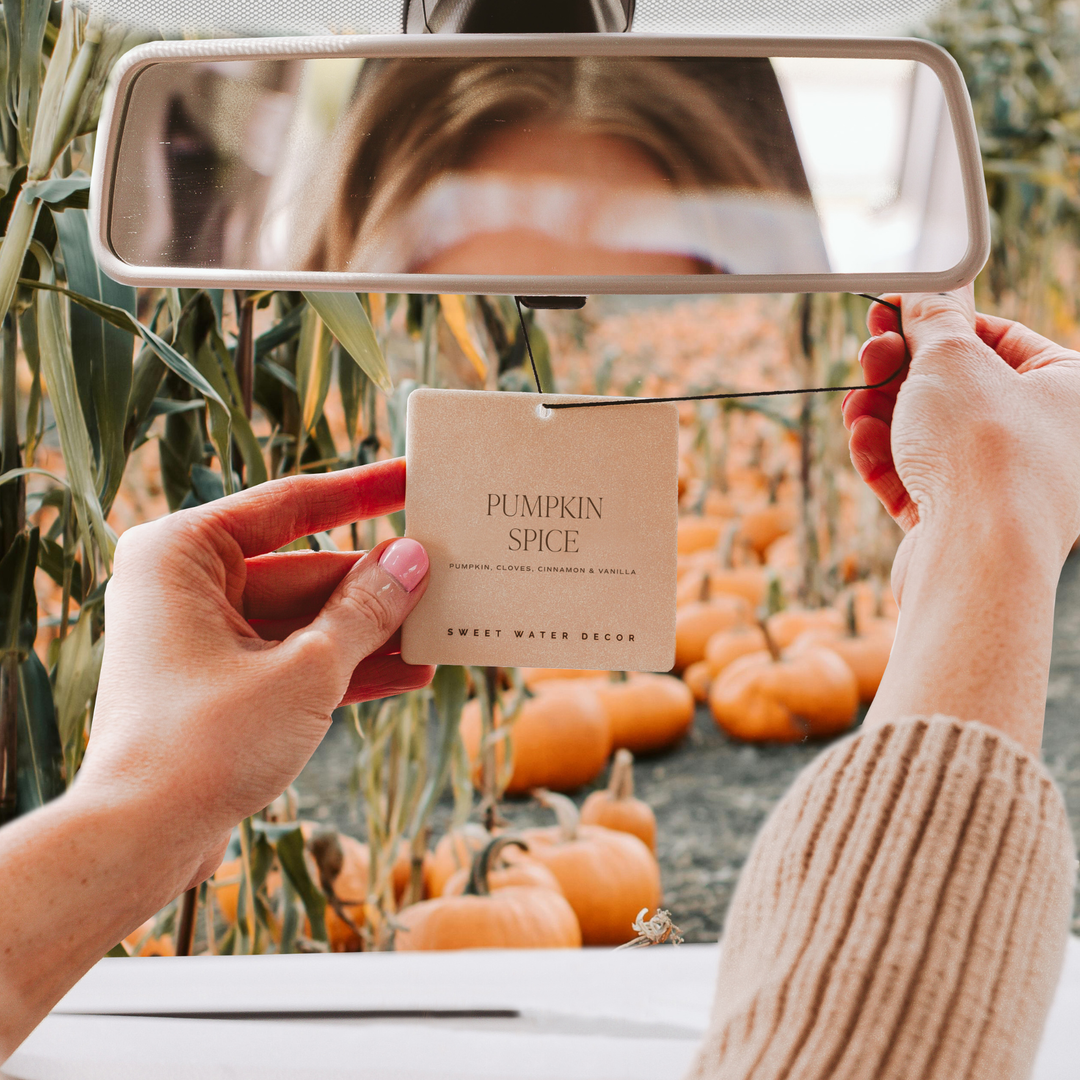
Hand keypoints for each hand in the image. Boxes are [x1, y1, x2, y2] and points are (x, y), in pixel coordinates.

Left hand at [73, 458, 432, 889]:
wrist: (140, 843)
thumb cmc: (203, 745)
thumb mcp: (306, 669)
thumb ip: (365, 610)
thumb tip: (414, 560)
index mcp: (182, 554)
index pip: (289, 505)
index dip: (361, 491)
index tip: (412, 477)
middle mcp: (185, 587)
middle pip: (305, 571)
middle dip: (377, 586)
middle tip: (446, 576)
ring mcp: (201, 640)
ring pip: (305, 621)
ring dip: (371, 632)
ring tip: (441, 628)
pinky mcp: (219, 686)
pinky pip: (292, 661)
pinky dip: (345, 668)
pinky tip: (410, 672)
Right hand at [842, 287, 1079, 602]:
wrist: (978, 556)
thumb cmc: (986, 453)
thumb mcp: (951, 357)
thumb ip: (934, 317)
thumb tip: (928, 289)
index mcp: (1070, 389)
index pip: (997, 337)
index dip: (937, 322)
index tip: (891, 314)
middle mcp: (1046, 439)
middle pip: (957, 388)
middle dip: (900, 371)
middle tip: (869, 356)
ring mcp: (1004, 486)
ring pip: (930, 435)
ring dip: (884, 412)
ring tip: (856, 403)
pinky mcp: (963, 523)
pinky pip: (918, 478)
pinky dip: (885, 455)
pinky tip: (860, 437)